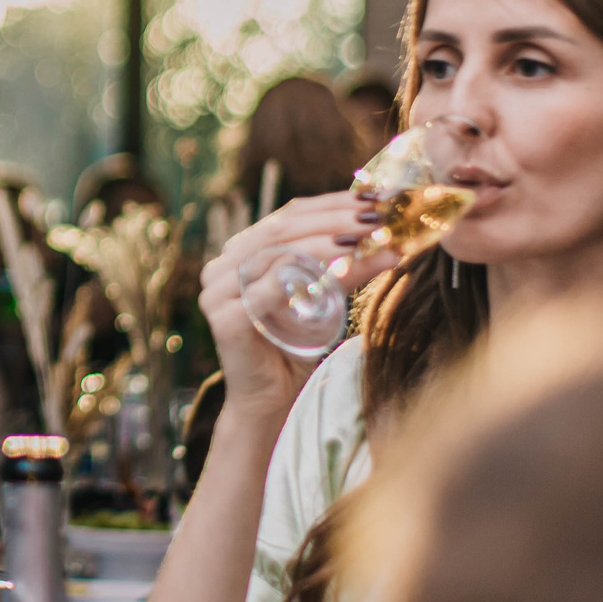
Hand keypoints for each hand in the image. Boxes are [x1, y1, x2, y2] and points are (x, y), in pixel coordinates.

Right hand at [196, 190, 397, 428]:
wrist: (272, 401)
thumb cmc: (296, 346)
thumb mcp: (320, 294)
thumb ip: (336, 261)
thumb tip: (384, 229)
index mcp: (239, 252)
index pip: (289, 216)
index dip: (333, 204)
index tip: (376, 200)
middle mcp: (221, 266)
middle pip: (285, 229)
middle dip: (338, 220)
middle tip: (382, 219)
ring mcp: (218, 291)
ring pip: (283, 253)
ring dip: (336, 244)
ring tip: (378, 243)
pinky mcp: (225, 318)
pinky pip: (274, 288)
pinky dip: (314, 276)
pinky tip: (349, 269)